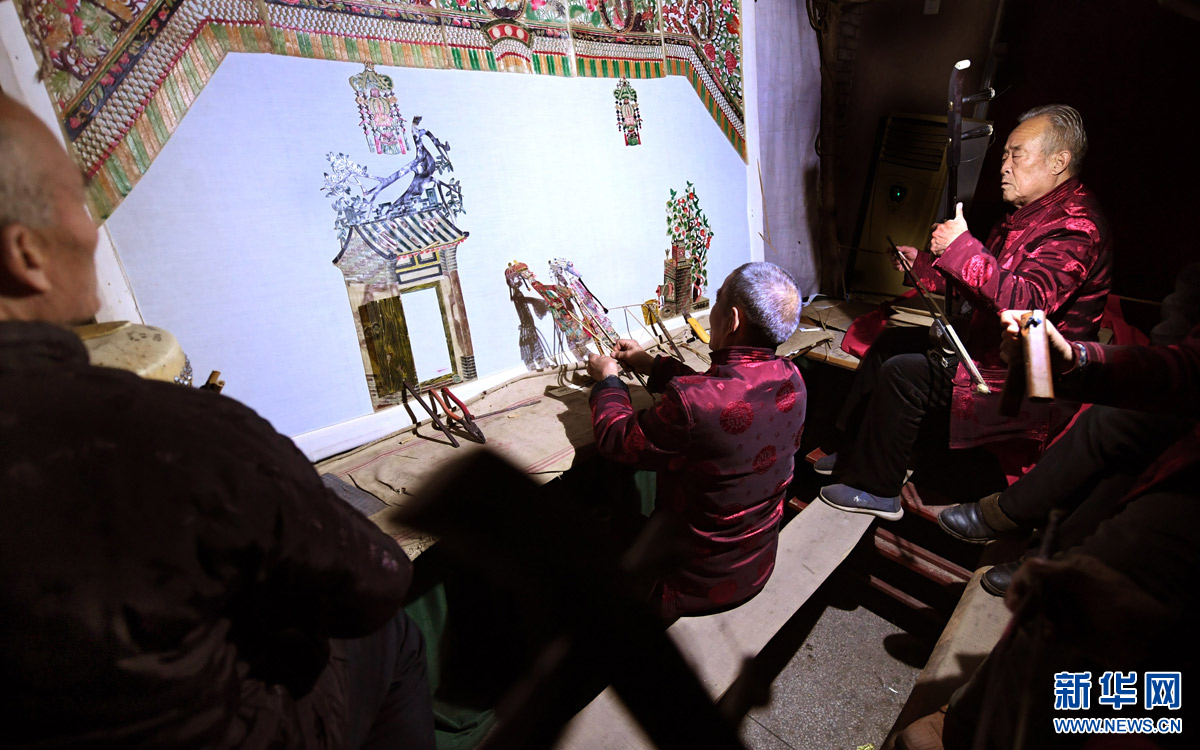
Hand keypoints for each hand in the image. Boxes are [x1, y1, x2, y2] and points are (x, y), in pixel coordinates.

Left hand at [586, 352, 619, 380]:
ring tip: (606, 367)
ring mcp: (592, 373)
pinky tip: (605, 372)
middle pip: (592, 362)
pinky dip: (600, 372)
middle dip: (598, 361)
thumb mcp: (608, 358)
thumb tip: (603, 357)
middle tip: (603, 361)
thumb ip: (603, 357)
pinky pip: (597, 373)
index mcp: (591, 360)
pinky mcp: (595, 378)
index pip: (592, 354)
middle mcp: (589, 367)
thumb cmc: (608, 368)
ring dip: (599, 367)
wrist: (609, 378)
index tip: (600, 356)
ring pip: (594, 368)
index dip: (597, 355)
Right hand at [611, 338, 654, 374]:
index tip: (617, 353)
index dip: (616, 348)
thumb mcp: (627, 355)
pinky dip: (626, 366)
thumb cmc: (640, 358)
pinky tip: (630, 366)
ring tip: (628, 364)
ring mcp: (629, 355)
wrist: (646, 367)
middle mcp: (629, 348)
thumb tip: (612, 354)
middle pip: (618, 352)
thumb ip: (618, 354)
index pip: (618, 342)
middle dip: (620, 358)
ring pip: (621, 359)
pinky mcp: (630, 361)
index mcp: (629, 343)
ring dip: (624, 363)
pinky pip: (624, 363)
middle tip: (623, 360)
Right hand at [890, 245, 918, 271]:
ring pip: (892, 262)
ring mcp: (898, 262)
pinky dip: (897, 266)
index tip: (888, 250)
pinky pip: (895, 267)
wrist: (918, 260)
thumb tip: (896, 247)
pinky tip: (900, 264)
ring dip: (895, 261)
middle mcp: (897, 257)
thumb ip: (902, 248)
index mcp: (898, 252)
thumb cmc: (914, 254)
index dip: (889, 250)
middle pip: (891, 257)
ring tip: (900, 260)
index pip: (891, 251)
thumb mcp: (909, 249)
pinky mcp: (899, 267)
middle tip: (896, 256)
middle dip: (892, 257)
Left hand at [930, 202, 967, 256]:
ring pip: (933, 241)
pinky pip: (933, 249)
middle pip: (935, 234)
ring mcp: (935, 241)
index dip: (940, 228)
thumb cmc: (961, 233)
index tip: (943, 231)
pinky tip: (943, 248)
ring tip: (945, 243)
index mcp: (940, 226)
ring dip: (937, 242)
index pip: (935, 226)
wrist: (962, 244)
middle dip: (939, 235)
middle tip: (946, 238)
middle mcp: (936, 233)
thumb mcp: (960, 220)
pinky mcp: (935, 248)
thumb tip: (959, 204)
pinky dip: (937, 249)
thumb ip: (958, 211)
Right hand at [998, 310, 1075, 371]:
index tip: (1013, 330)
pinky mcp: (1013, 355)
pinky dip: (1011, 358)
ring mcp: (1014, 343)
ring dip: (1013, 351)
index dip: (1006, 322)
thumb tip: (1011, 329)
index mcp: (1024, 320)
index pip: (1006, 316)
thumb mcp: (1048, 330)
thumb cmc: (1056, 342)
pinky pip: (1004, 355)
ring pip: (1003, 345)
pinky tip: (1022, 359)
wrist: (1060, 360)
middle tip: (1023, 344)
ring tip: (1026, 353)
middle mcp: (1017, 330)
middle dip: (1013, 340)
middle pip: (1004, 333)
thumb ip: (1030, 326)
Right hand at [1006, 555, 1172, 665]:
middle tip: (1019, 612)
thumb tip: (1029, 561)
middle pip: (1031, 591)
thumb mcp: (1093, 585)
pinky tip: (1051, 638)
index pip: (1036, 570)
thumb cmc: (1123, 606)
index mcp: (1071, 570)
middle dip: (1023, 602)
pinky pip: (1045, 631)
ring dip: (1032, 620)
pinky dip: (1043, 634)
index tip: (1016, 595)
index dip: (1022, 580)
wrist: (1150, 642)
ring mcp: (1066, 611)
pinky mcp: (1068, 633)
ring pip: (1035, 612)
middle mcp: (1065, 588)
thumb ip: (1060, 573)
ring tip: (1043, 629)